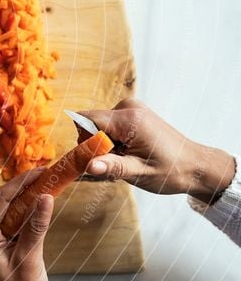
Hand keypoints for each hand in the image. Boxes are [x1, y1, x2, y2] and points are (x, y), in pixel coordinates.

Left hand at [0, 169, 52, 280]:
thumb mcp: (29, 260)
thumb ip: (35, 228)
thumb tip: (45, 197)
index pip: (0, 200)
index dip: (20, 182)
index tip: (41, 170)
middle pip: (5, 200)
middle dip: (26, 185)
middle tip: (49, 171)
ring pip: (12, 208)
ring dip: (30, 195)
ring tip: (50, 180)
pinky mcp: (7, 242)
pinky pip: (18, 219)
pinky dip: (31, 209)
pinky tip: (45, 200)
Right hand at [80, 98, 234, 203]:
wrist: (196, 165)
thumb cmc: (171, 171)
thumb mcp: (140, 173)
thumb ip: (112, 167)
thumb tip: (88, 166)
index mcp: (129, 120)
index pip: (86, 121)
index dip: (86, 142)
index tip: (100, 159)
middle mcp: (128, 107)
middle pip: (91, 123)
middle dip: (96, 145)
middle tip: (116, 164)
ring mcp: (131, 107)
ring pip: (98, 125)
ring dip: (105, 145)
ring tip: (125, 159)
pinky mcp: (133, 112)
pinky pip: (109, 124)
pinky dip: (113, 140)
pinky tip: (128, 153)